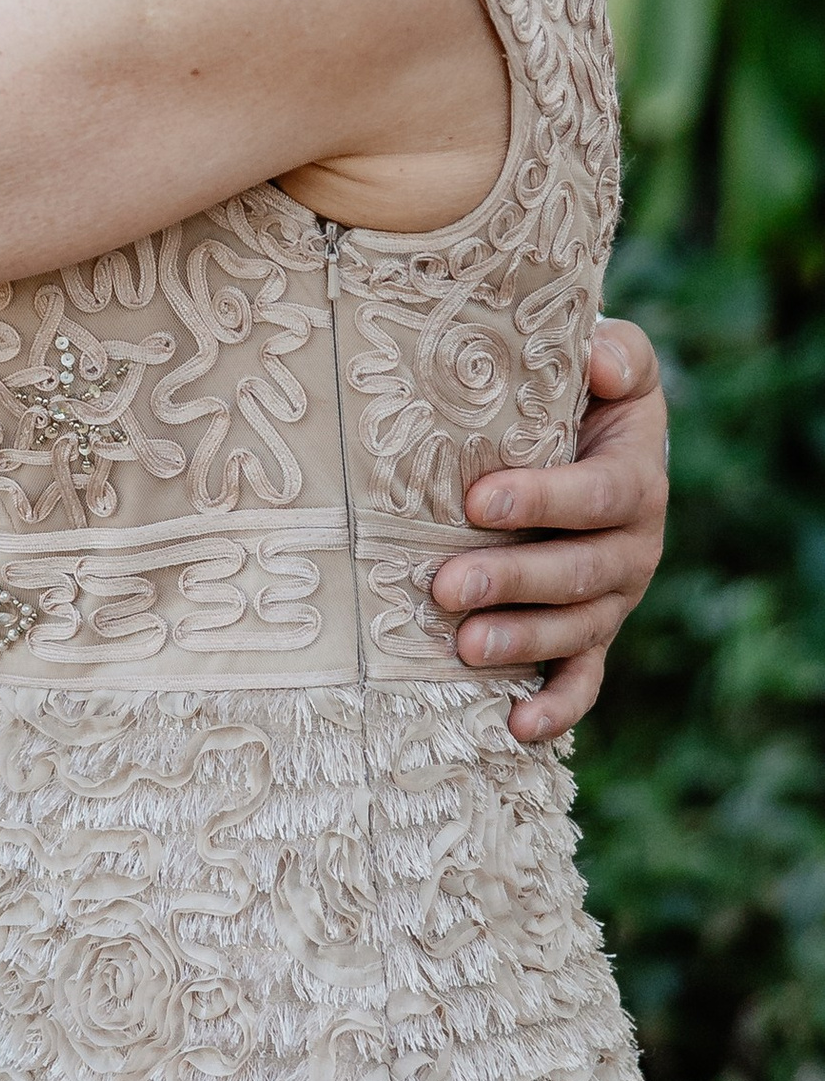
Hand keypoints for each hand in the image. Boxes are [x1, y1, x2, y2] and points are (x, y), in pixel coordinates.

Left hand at [436, 317, 668, 746]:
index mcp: (635, 479)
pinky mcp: (592, 635)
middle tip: (445, 585)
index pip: (596, 495)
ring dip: (522, 642)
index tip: (477, 499)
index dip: (542, 499)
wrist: (590, 437)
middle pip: (581, 573)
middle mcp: (634, 546)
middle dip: (514, 582)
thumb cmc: (583, 394)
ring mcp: (614, 598)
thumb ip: (617, 354)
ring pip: (577, 630)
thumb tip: (601, 362)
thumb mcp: (613, 360)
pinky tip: (516, 726)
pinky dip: (556, 706)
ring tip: (463, 648)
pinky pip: (584, 680)